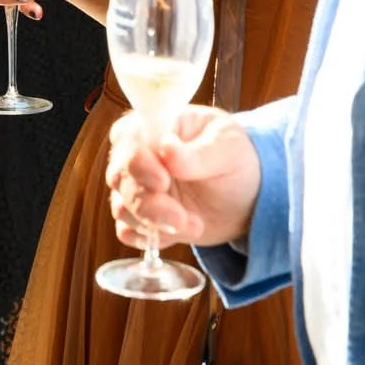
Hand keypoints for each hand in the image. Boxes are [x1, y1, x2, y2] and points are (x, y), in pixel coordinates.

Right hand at [106, 104, 260, 248]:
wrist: (244, 195)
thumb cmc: (234, 157)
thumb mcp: (227, 148)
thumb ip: (199, 152)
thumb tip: (168, 150)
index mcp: (151, 126)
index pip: (128, 140)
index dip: (138, 163)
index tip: (163, 181)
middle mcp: (135, 155)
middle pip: (120, 179)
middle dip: (149, 205)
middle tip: (181, 219)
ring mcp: (135, 187)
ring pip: (122, 209)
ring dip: (155, 224)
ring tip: (195, 226)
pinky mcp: (140, 217)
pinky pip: (127, 232)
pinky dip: (148, 238)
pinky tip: (174, 235)